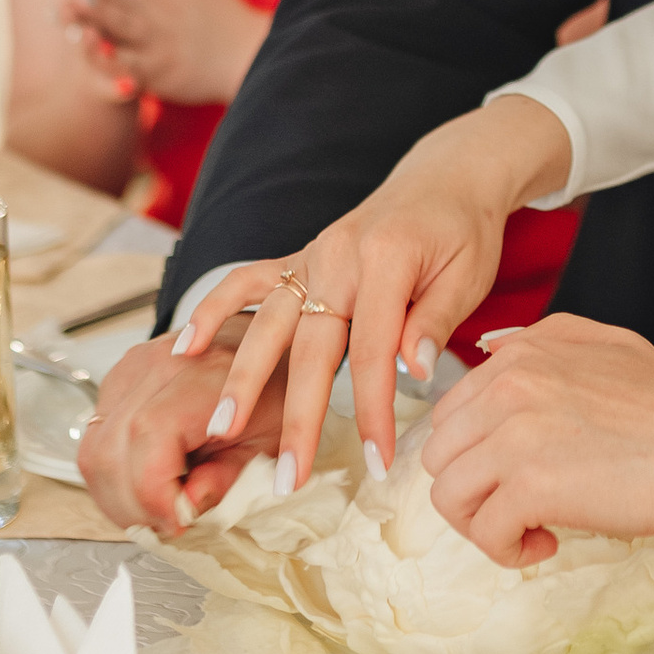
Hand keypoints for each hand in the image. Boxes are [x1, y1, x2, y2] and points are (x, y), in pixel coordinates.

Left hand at [44, 0, 269, 105]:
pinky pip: (135, 64)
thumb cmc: (215, 3)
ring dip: (91, 14)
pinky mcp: (162, 68)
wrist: (248, 49)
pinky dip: (116, 59)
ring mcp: (157, 36)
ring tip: (61, 5)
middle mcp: (154, 4)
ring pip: (120, 22)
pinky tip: (95, 51)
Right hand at [77, 329, 291, 532]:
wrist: (270, 336)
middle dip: (132, 504)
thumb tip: (185, 509)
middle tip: (165, 527)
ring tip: (152, 514)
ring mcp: (133, 367)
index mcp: (203, 375)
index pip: (148, 435)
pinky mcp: (121, 376)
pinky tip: (141, 490)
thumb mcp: (270, 441)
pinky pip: (96, 435)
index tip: (177, 523)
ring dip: (115, 495)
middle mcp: (158, 364)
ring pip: (93, 447)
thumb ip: (227, 478)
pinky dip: (112, 474)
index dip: (152, 491)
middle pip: (111, 447)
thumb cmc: (276, 388)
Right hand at [172, 93, 573, 485]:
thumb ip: (434, 322)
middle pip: (310, 348)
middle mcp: (338, 256)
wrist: (445, 176)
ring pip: (267, 322)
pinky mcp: (298, 258)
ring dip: (242, 378)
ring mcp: (311, 256)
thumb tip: (411, 373)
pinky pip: (246, 283)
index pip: (373, 351)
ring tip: (222, 428)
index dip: (373, 410)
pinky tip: (184, 349)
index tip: (377, 461)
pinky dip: (211, 311)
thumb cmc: (462, 231)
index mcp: (386, 259)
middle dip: (298, 418)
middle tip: (288, 476)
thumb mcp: (468, 275)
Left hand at [422, 314, 653, 566]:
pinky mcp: (530, 486)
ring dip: (484, 524)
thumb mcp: (607, 344)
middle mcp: (509, 387)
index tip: (512, 476)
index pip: (452, 414)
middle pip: (440, 456)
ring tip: (531, 528)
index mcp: (521, 355)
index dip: (476, 456)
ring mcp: (516, 436)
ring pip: (450, 497)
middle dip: (474, 490)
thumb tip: (490, 348)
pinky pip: (485, 533)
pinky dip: (509, 550)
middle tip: (518, 508)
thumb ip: (544, 339)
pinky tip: (547, 543)